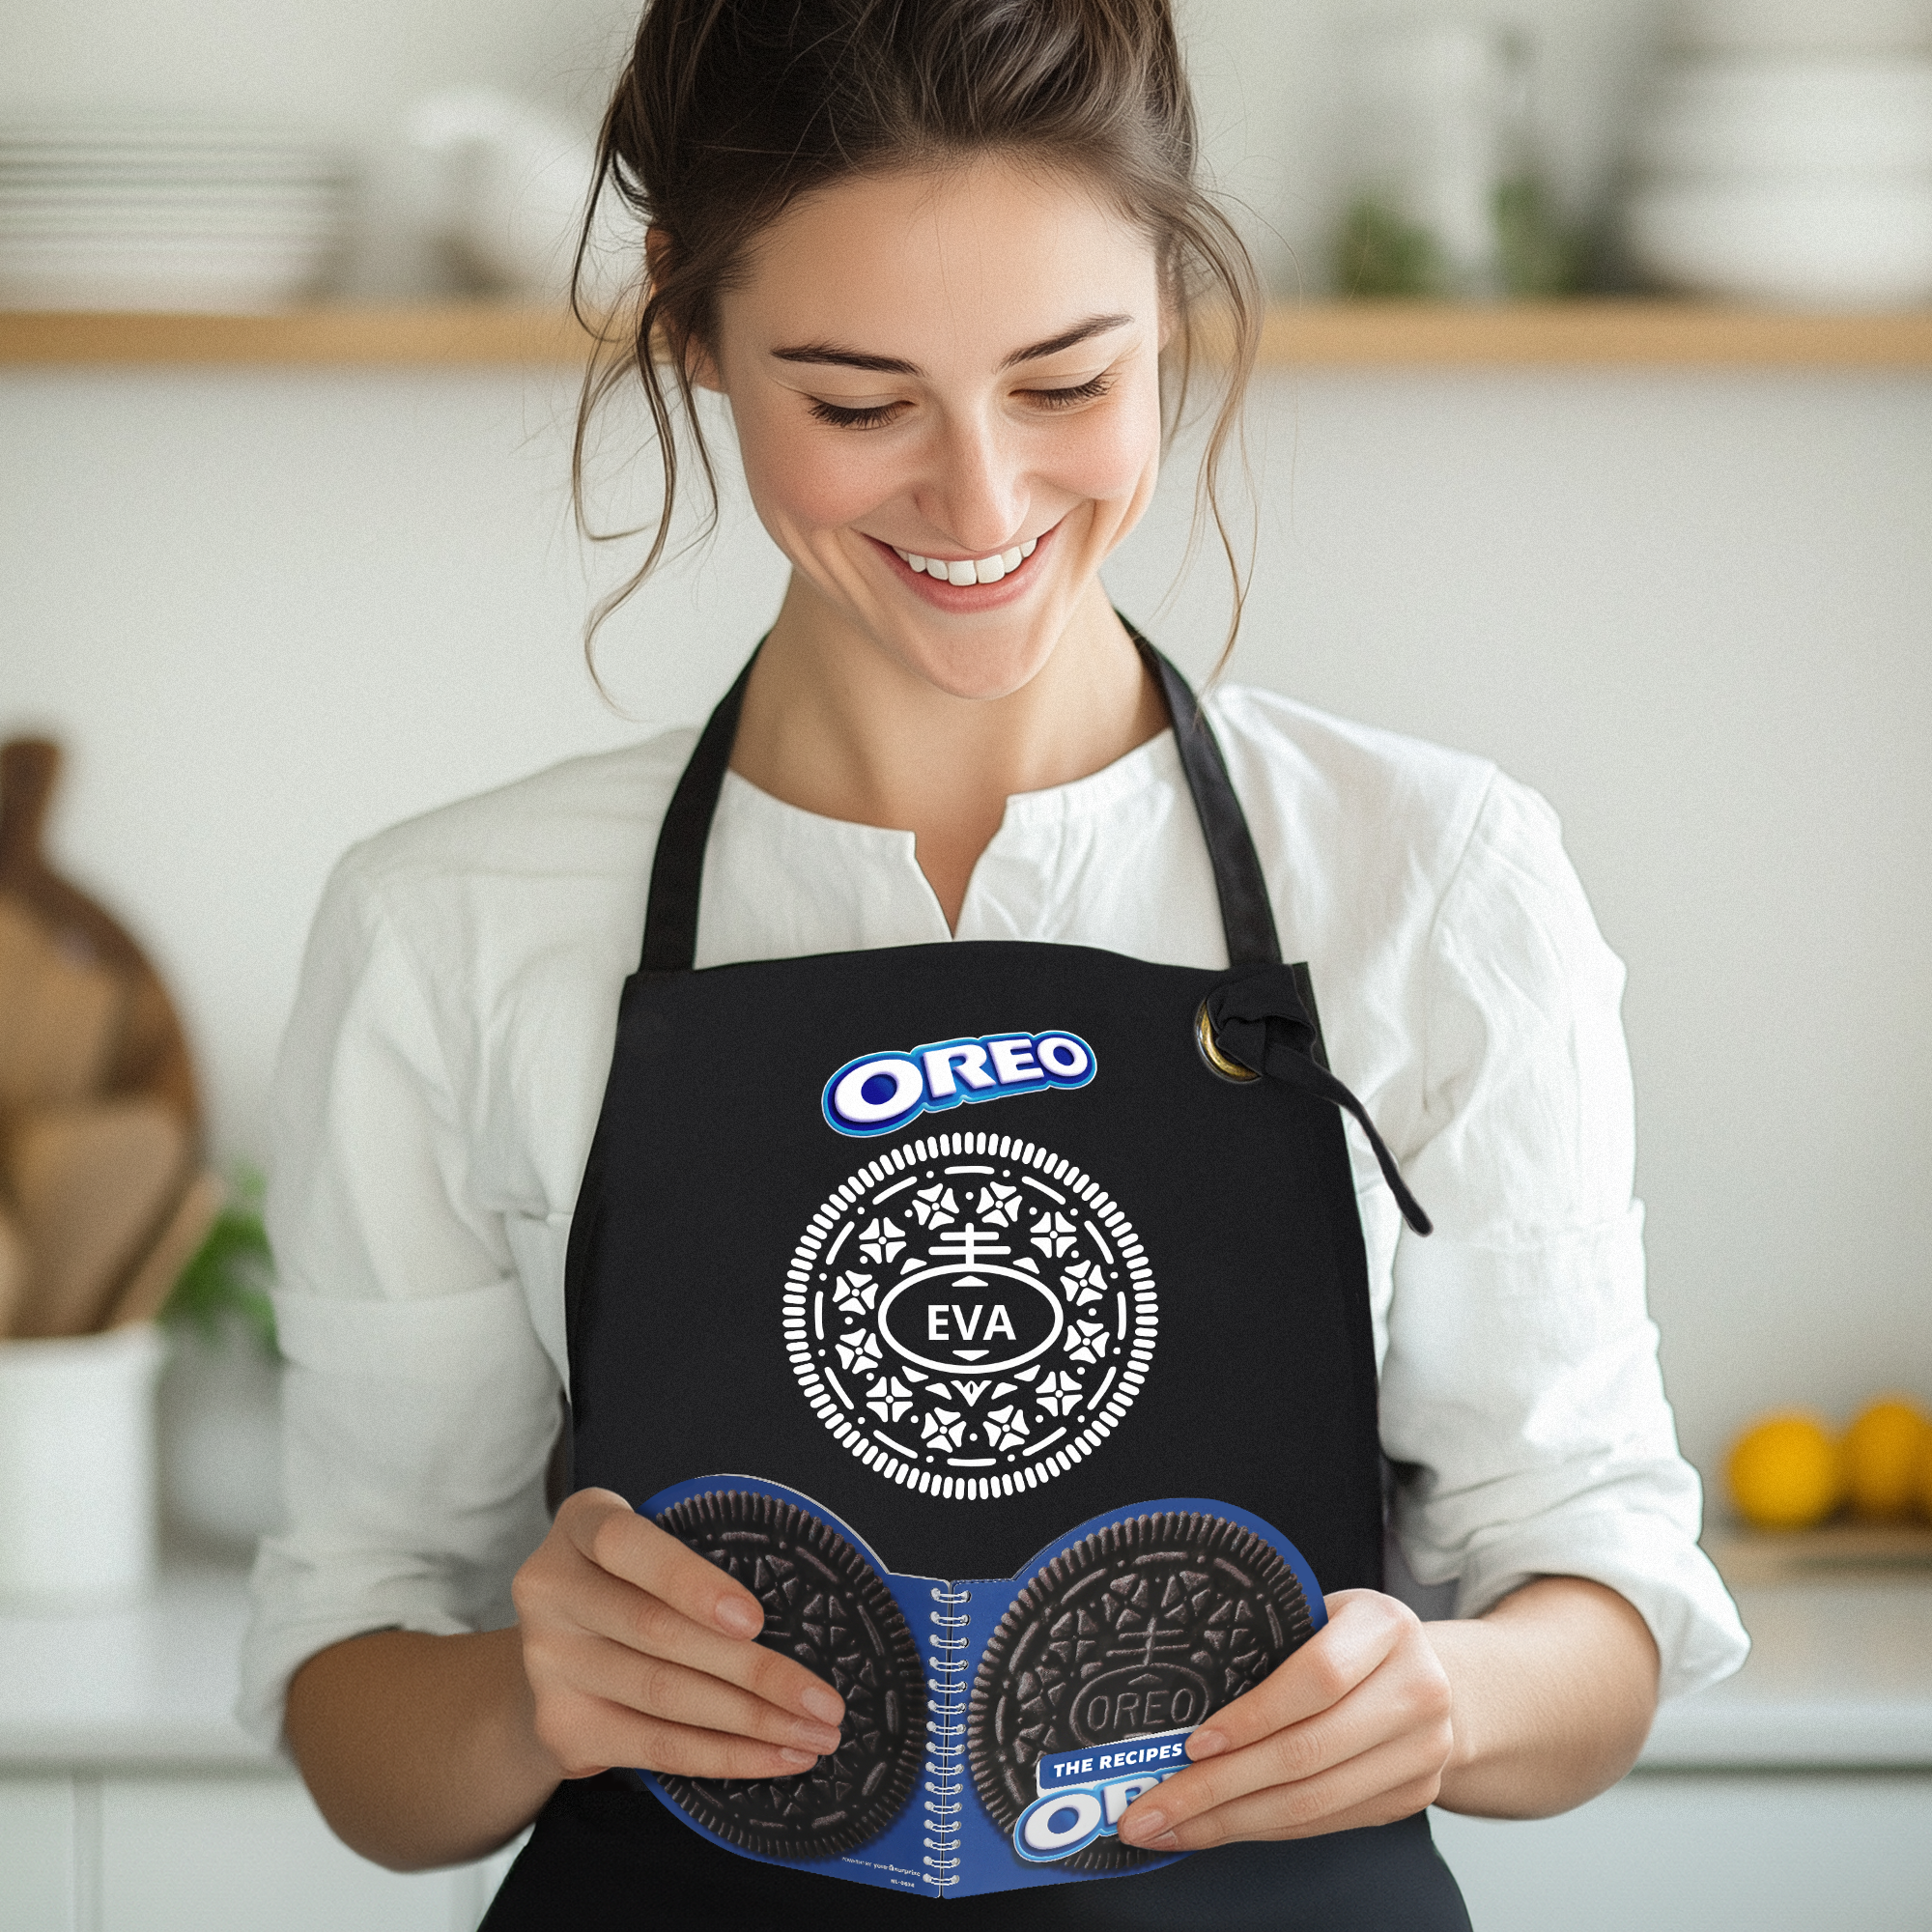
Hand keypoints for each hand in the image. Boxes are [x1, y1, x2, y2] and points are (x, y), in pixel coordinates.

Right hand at [510, 1488, 846, 1782]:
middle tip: (825, 1701)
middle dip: (756, 1672)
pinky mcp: (562, 1727)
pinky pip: (656, 1748)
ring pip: (666, 1697)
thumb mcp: (654, 1546)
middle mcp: (552, 1590)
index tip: (754, 1618)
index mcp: (583, 1525)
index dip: (689, 1582)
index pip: (626, 1545)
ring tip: (817, 1735)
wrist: (556, 1654)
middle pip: (659, 1633)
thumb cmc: (637, 1582)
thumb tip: (805, 1606)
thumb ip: (703, 1554)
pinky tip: (775, 1758)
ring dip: (753, 1723)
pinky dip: (725, 1757)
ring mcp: (549, 1663)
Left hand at [1116, 1589, 1452, 1850]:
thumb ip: (1273, 1642)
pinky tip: (1218, 1829)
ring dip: (1230, 1822)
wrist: (1442, 1679)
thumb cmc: (1355, 1639)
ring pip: (1313, 1800)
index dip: (1253, 1715)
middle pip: (1307, 1752)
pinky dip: (1264, 1829)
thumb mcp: (1324, 1613)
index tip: (1194, 1744)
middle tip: (1151, 1808)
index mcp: (1386, 1624)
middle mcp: (1417, 1688)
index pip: (1317, 1677)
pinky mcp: (1412, 1796)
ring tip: (1170, 1828)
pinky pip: (1325, 1821)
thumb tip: (1179, 1701)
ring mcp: (1422, 1750)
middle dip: (1217, 1788)